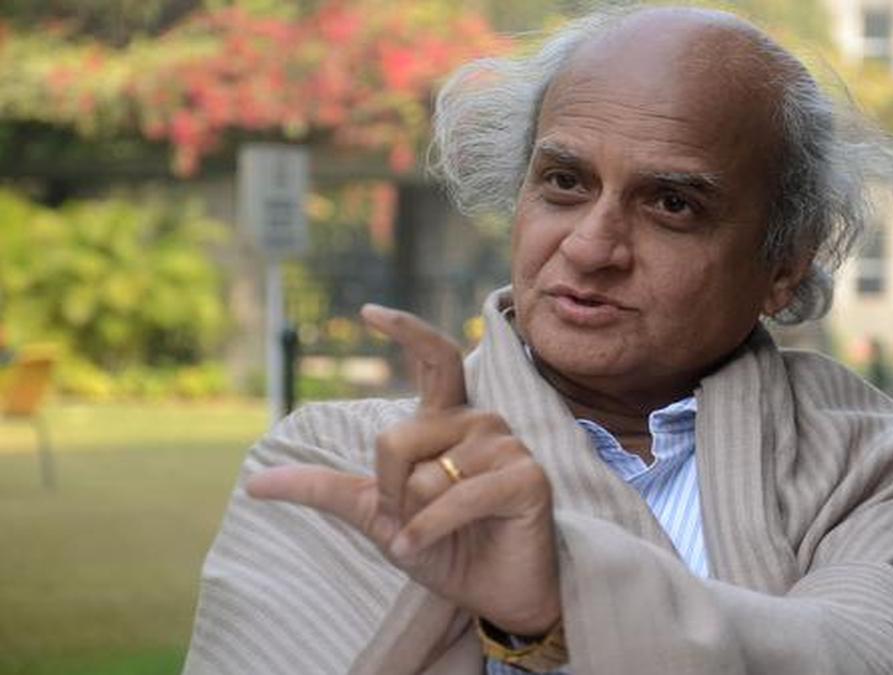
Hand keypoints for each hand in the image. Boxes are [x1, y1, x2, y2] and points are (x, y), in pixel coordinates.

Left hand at [247, 304, 560, 635]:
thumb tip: (253, 484)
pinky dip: (429, 531)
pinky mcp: (525, 478)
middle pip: (395, 439)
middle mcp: (479, 423)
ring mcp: (506, 447)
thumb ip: (325, 490)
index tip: (367, 311)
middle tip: (413, 521)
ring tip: (440, 534)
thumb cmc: (442, 548)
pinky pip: (454, 498)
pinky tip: (425, 548)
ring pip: (423, 475)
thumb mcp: (375, 515)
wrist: (492, 594)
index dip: (405, 328)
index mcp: (448, 420)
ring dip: (414, 519)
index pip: (436, 356)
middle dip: (388, 494)